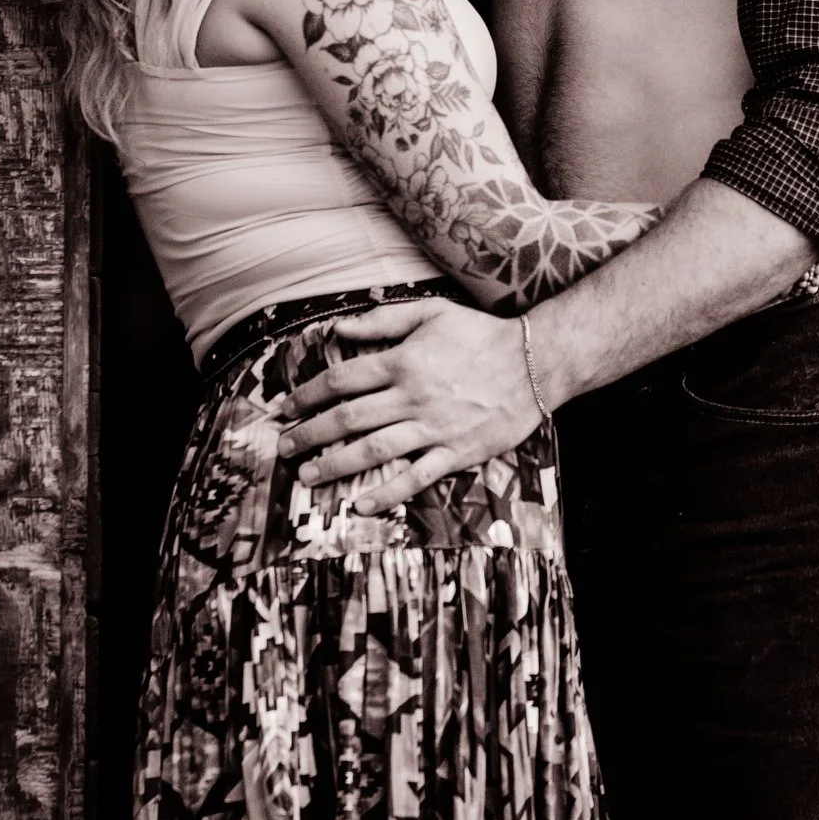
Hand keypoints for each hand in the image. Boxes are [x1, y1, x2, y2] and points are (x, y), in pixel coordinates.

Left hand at [284, 294, 541, 502]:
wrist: (534, 363)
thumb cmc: (481, 335)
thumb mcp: (432, 313)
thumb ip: (382, 321)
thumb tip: (338, 328)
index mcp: (403, 362)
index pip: (341, 380)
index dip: (307, 394)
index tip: (285, 407)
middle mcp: (411, 397)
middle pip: (348, 418)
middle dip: (309, 434)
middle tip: (284, 447)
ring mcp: (434, 428)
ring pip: (374, 450)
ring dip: (335, 465)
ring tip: (308, 476)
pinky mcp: (456, 452)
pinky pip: (416, 478)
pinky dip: (387, 494)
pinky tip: (362, 506)